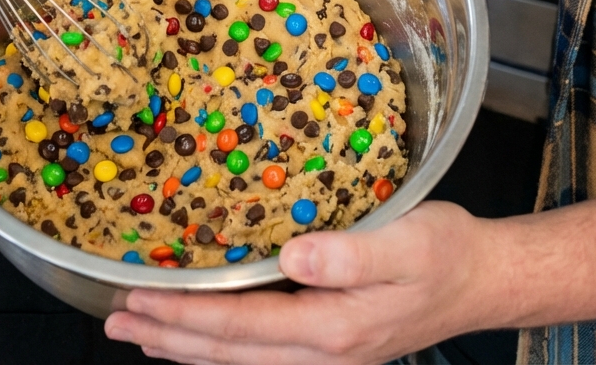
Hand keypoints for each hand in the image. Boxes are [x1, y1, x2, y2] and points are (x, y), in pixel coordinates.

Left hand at [105, 201, 500, 364]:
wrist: (480, 280)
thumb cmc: (443, 253)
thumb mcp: (407, 242)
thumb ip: (350, 254)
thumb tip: (295, 259)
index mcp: (334, 328)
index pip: (240, 327)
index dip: (184, 316)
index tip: (137, 302)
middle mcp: (324, 353)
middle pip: (229, 353)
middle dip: (168, 337)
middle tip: (115, 322)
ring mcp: (327, 356)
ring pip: (240, 361)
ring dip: (186, 348)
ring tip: (139, 335)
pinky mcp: (331, 345)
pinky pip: (261, 356)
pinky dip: (220, 350)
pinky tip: (202, 342)